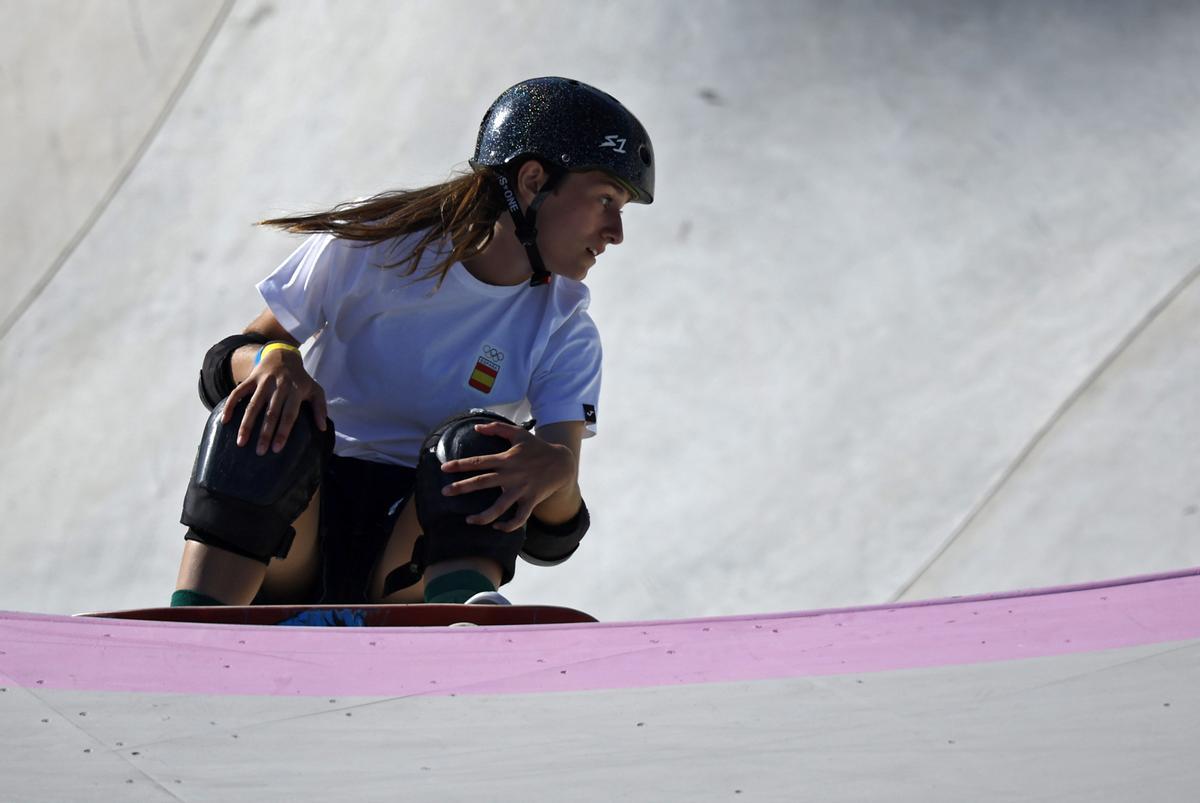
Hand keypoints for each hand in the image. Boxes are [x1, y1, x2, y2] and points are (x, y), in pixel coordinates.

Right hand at [221, 344, 327, 454]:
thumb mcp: (315, 390)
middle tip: (260, 452)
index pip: (289, 414)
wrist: (283, 355)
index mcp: (296, 390)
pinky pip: (238, 392)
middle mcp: (279, 386)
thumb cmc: (301, 379)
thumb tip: (323, 428)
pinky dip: (231, 405)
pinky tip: (225, 420)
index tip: (277, 449)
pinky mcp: (251, 378)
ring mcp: (264, 381)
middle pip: (271, 413)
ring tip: (240, 442)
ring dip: (246, 424)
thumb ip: (320, 408)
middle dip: (265, 433)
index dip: (283, 432)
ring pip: (253, 405)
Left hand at [440, 421, 576, 531]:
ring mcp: (521, 490)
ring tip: (468, 520)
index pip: (479, 462)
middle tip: (444, 492)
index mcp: (506, 459)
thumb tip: (476, 428)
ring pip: (500, 507)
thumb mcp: (518, 433)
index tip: (444, 468)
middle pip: (482, 482)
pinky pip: (519, 519)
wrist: (562, 463)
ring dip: (483, 516)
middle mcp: (511, 475)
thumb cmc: (537, 447)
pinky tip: (496, 526)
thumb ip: (497, 428)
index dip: (460, 465)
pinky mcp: (530, 501)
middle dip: (462, 488)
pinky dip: (508, 525)